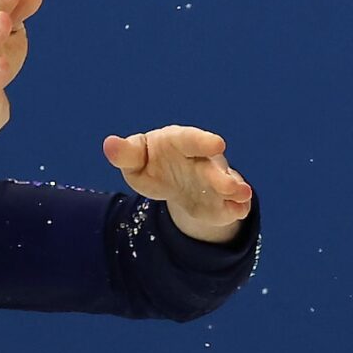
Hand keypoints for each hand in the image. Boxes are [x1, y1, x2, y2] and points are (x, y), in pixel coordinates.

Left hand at [103, 126, 252, 242]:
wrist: (170, 180)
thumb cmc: (151, 163)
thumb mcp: (135, 160)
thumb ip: (125, 154)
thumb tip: (109, 144)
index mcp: (180, 143)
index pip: (192, 140)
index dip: (204, 141)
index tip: (217, 143)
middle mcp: (202, 159)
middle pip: (212, 167)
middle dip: (222, 177)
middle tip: (232, 186)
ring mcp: (214, 180)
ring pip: (227, 183)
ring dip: (235, 190)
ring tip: (243, 197)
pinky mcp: (219, 200)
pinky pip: (230, 203)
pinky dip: (235, 208)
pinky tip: (238, 213)